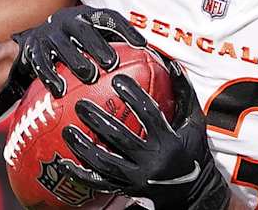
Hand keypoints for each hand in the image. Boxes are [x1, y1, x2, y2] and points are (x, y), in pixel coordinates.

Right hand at [0, 6, 145, 123]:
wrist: (33, 41)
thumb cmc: (74, 43)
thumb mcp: (93, 38)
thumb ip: (117, 46)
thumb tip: (153, 64)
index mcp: (86, 15)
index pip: (109, 17)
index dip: (126, 29)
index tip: (142, 45)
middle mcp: (67, 20)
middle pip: (84, 30)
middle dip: (98, 45)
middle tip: (111, 63)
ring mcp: (49, 33)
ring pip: (62, 45)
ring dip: (76, 60)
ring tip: (89, 77)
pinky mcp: (33, 48)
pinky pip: (41, 62)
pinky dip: (50, 76)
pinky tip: (60, 90)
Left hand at [58, 56, 230, 209]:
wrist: (194, 193)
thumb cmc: (194, 151)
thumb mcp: (195, 123)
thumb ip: (184, 94)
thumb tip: (171, 63)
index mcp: (169, 142)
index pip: (149, 115)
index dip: (134, 96)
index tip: (117, 79)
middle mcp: (153, 162)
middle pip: (121, 139)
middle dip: (98, 121)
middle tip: (80, 104)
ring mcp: (138, 179)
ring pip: (106, 163)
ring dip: (84, 148)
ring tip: (67, 130)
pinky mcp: (127, 191)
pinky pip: (99, 184)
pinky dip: (80, 174)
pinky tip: (62, 163)